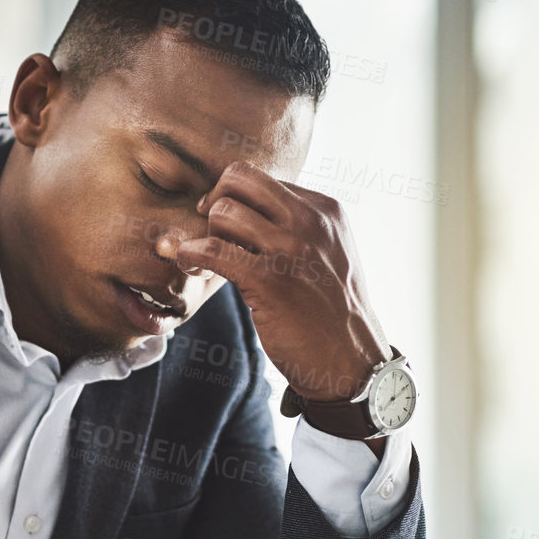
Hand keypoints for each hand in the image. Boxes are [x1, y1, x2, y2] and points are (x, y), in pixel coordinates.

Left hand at [159, 163, 390, 403]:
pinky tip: (189, 263)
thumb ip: (296, 228)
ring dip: (203, 234)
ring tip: (203, 260)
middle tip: (210, 231)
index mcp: (324, 209)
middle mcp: (309, 221)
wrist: (350, 359)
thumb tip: (246, 213)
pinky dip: (191, 253)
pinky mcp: (269, 280)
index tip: (226, 226)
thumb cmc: (331, 311)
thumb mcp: (327, 254)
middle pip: (239, 179)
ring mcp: (290, 248)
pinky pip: (213, 250)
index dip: (235, 198)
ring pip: (223, 212)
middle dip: (214, 201)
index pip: (262, 180)